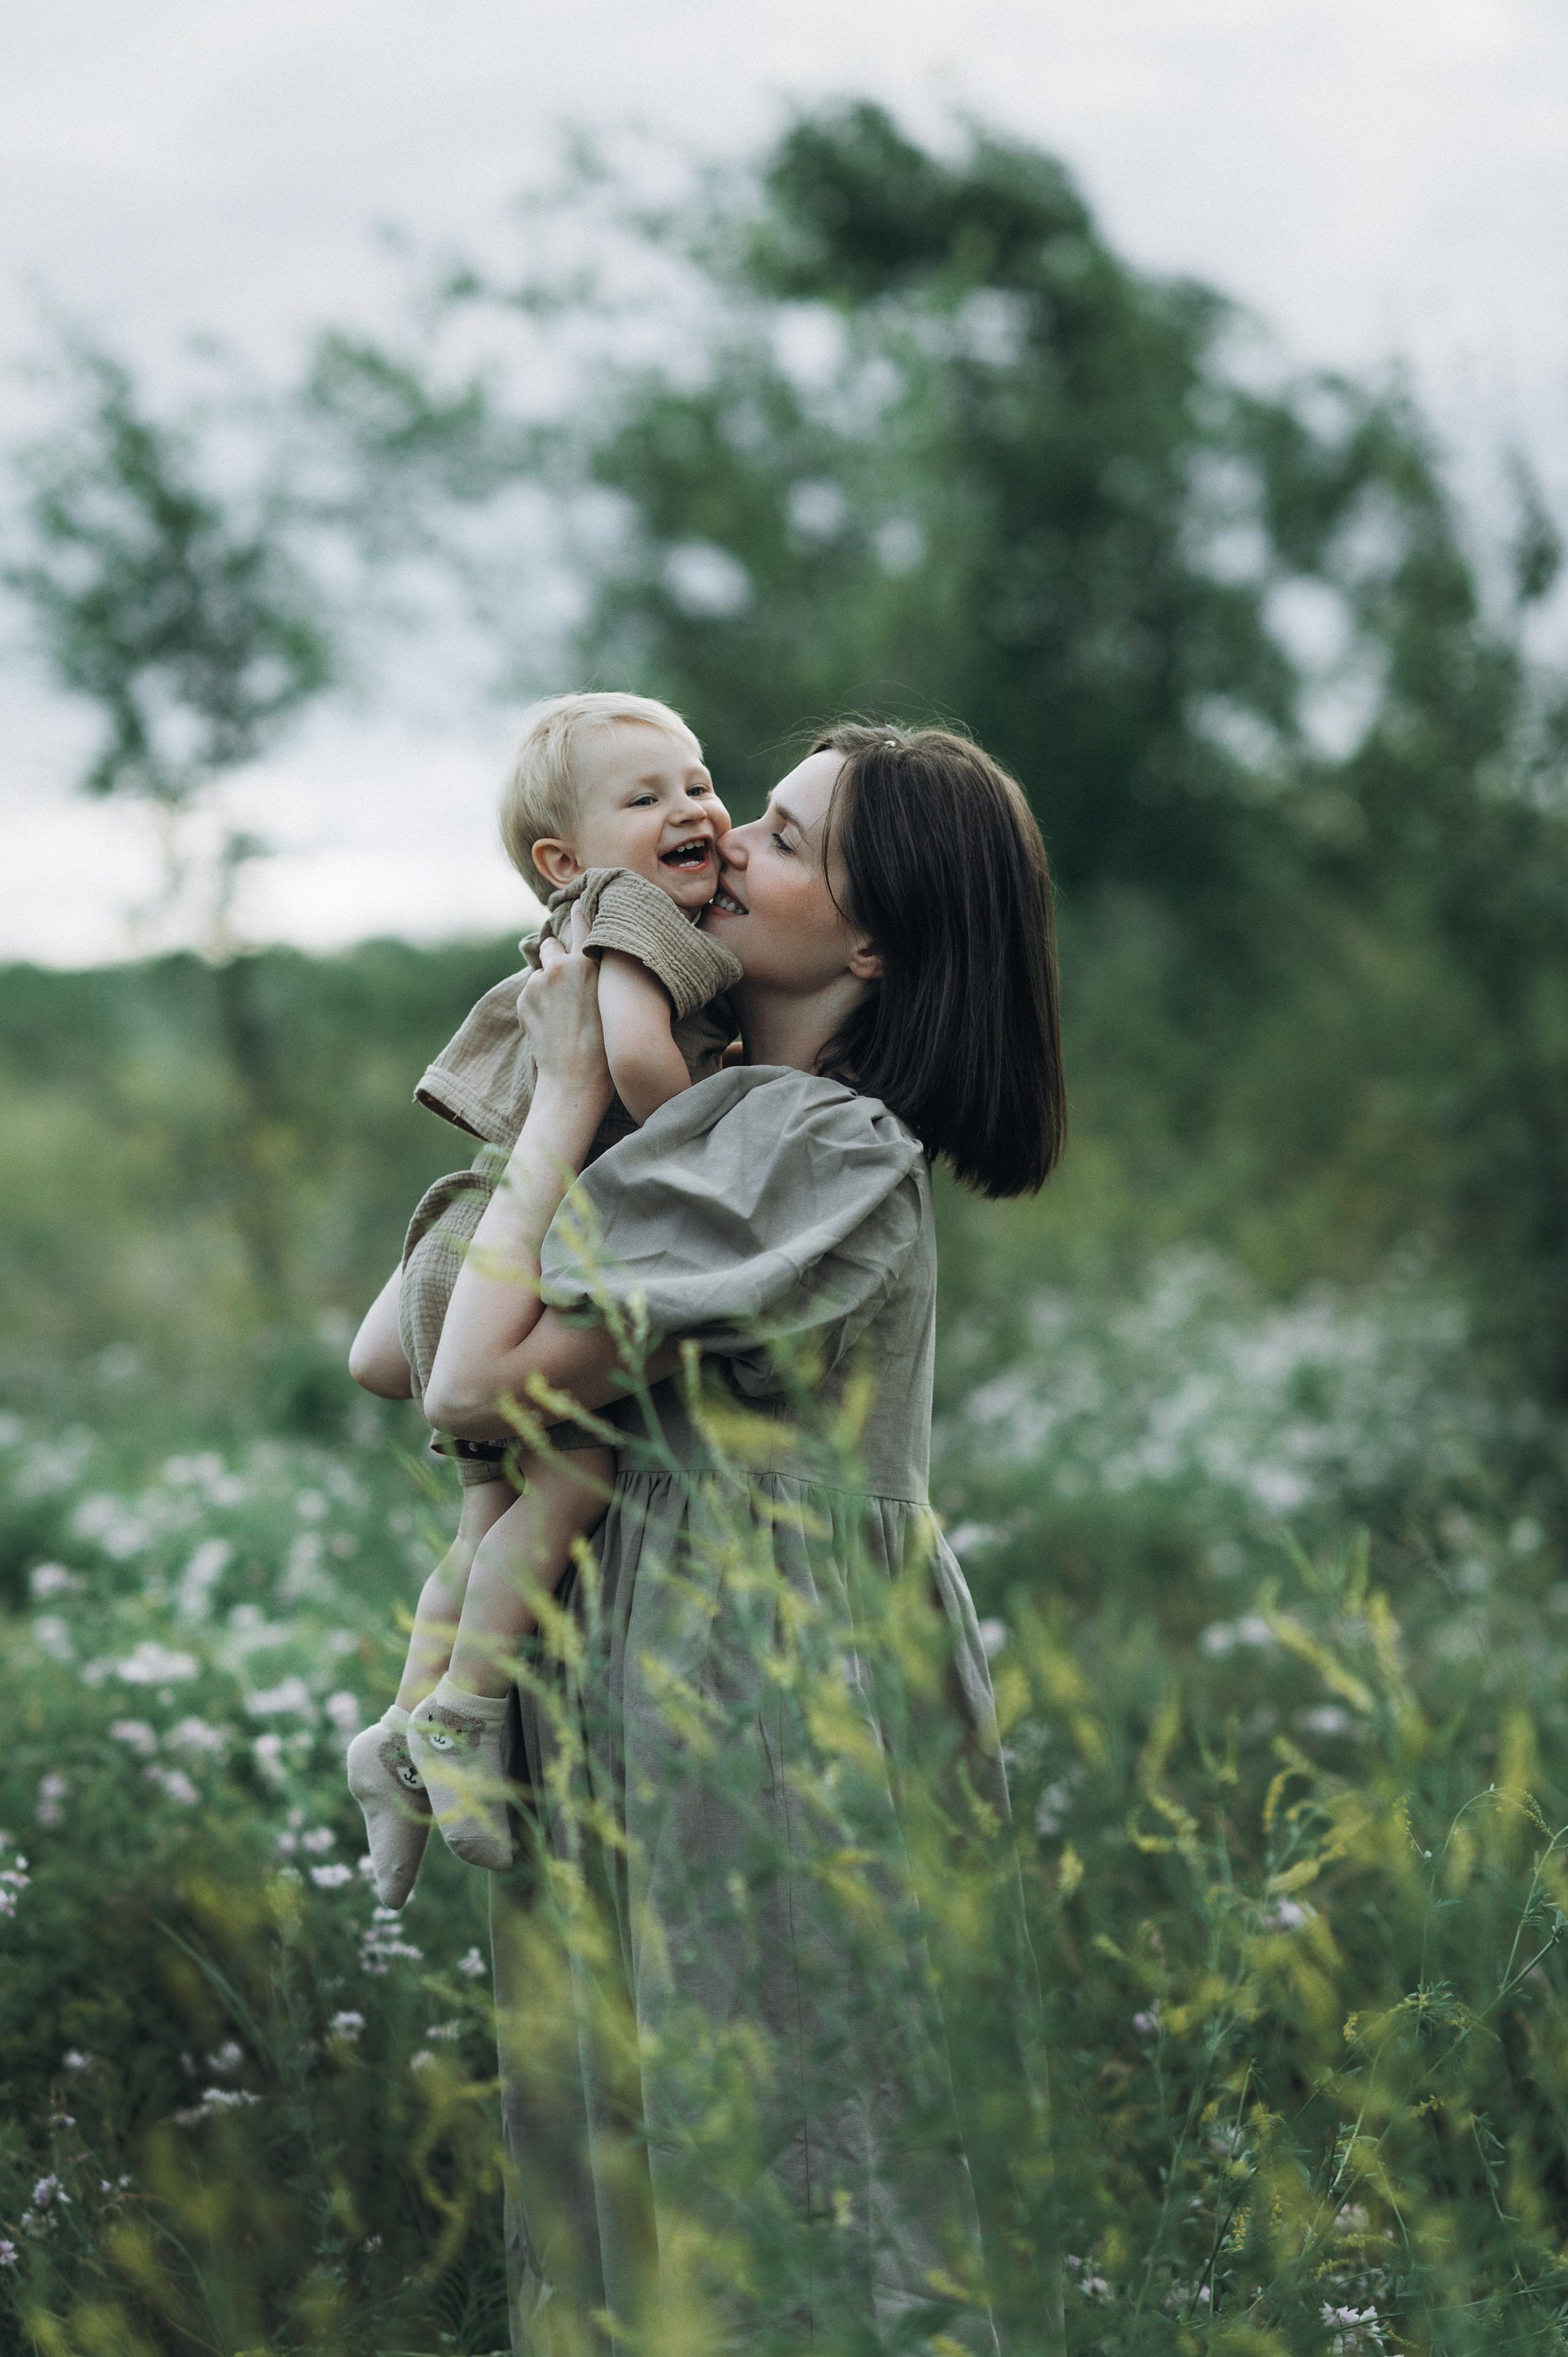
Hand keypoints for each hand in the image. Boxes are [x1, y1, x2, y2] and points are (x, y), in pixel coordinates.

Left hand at [516, 900, 612, 1109]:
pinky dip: (538, 1001)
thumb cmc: (605, 1046)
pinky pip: (531, 992)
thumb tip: (590, 958)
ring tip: (561, 1011)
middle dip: (555, 956)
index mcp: (589, 964)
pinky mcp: (524, 999)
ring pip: (540, 972)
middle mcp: (561, 967)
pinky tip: (551, 1022)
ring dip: (547, 983)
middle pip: (550, 945)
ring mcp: (538, 983)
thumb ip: (600, 974)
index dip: (579, 912)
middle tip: (567, 978)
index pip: (582, 924)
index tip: (576, 902)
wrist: (575, 1079)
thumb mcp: (612, 1002)